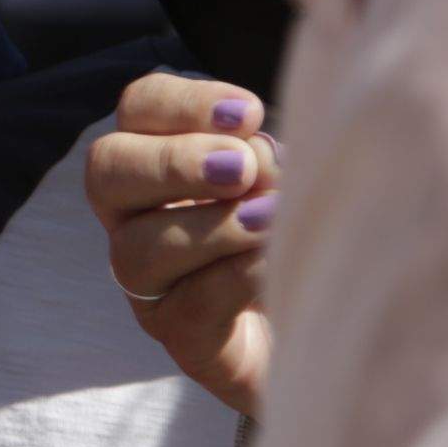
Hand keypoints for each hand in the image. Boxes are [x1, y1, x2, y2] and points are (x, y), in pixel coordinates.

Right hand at [83, 71, 279, 416]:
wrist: (340, 333)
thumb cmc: (313, 237)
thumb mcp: (297, 181)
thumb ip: (274, 159)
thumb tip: (262, 150)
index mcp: (163, 164)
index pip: (138, 110)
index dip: (182, 103)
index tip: (250, 113)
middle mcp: (139, 220)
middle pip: (107, 171)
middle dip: (173, 162)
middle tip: (244, 167)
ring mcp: (154, 287)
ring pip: (138, 249)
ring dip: (211, 225)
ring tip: (272, 218)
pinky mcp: (186, 343)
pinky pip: (190, 306)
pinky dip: (238, 276)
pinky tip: (281, 262)